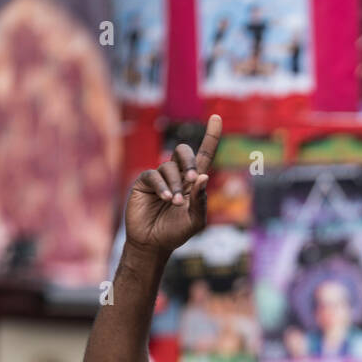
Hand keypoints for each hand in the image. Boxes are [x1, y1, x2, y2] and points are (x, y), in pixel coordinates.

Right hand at [125, 114, 221, 256]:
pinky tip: (165, 199)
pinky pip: (154, 175)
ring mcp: (159, 177)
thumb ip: (201, 200)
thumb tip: (203, 176)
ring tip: (174, 203)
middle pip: (184, 152)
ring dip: (175, 185)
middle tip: (192, 179)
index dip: (211, 137)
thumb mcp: (195, 221)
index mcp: (193, 183)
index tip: (217, 118)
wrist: (152, 244)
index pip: (204, 155)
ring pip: (169, 167)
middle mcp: (176, 175)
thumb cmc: (175, 233)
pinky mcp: (144, 182)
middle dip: (189, 161)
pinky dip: (162, 186)